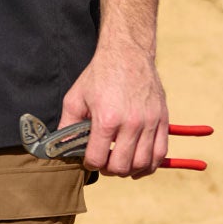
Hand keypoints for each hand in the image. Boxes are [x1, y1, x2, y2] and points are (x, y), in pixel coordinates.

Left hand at [58, 47, 168, 177]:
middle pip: (121, 166)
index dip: (90, 163)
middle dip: (109, 170)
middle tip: (104, 162)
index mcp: (106, 119)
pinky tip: (139, 165)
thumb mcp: (75, 98)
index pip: (97, 159)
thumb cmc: (99, 75)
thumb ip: (66, 126)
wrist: (127, 53)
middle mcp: (130, 123)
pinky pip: (160, 153)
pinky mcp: (162, 119)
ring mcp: (149, 122)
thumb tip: (60, 149)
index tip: (89, 159)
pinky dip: (150, 165)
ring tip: (120, 164)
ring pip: (142, 164)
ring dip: (129, 170)